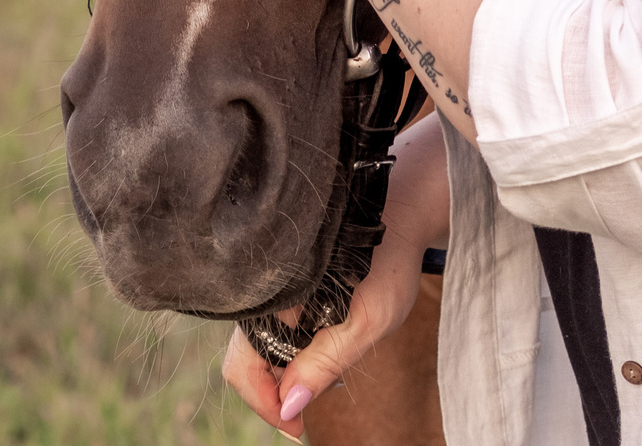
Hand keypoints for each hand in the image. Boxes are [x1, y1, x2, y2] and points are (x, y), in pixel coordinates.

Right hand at [218, 218, 434, 436]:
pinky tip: (322, 349)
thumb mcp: (366, 322)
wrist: (398, 216)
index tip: (297, 427)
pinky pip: (272, 332)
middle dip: (276, 392)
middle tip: (318, 399)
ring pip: (258, 350)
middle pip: (244, 363)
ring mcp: (270, 293)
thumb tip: (290, 406)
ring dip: (286, 374)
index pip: (242, 369)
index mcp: (272, 301)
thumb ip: (326, 363)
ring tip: (327, 373)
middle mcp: (261, 296)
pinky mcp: (283, 292)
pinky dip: (291, 354)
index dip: (265, 405)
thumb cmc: (388, 265)